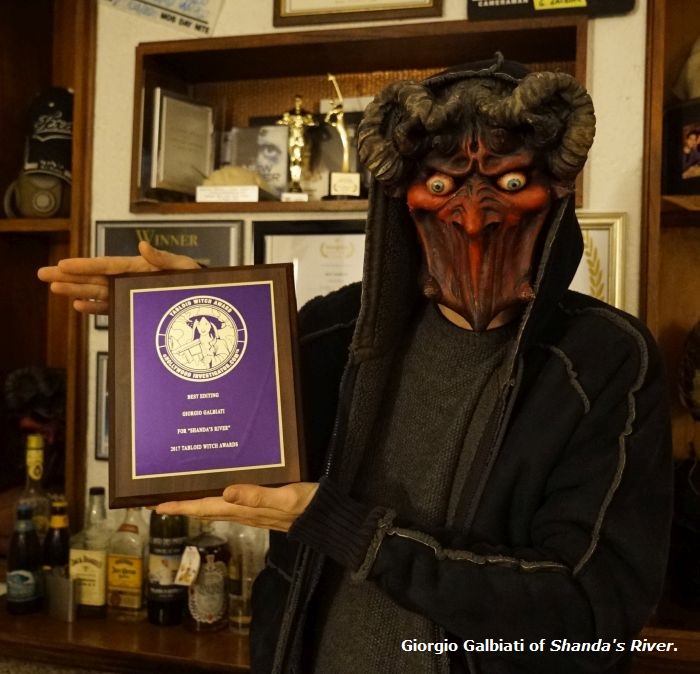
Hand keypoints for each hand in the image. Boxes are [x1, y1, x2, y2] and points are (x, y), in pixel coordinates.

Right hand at [37, 241, 199, 314]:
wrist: (205, 295)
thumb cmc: (195, 276)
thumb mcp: (183, 265)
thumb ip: (162, 258)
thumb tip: (142, 247)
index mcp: (139, 267)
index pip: (106, 266)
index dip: (84, 266)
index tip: (62, 264)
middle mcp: (130, 279)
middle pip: (94, 279)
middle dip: (69, 277)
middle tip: (42, 275)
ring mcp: (129, 293)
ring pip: (97, 292)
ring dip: (76, 291)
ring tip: (54, 289)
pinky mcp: (134, 306)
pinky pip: (111, 307)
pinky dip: (96, 308)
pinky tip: (79, 306)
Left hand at [156, 482, 318, 532]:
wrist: (329, 519)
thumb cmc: (308, 505)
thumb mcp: (285, 497)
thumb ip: (257, 495)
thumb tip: (225, 492)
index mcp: (246, 508)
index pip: (207, 507)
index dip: (183, 507)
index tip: (159, 507)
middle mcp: (246, 513)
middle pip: (208, 511)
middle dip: (185, 508)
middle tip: (163, 504)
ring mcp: (254, 513)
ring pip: (219, 510)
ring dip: (200, 506)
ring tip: (184, 499)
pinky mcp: (264, 509)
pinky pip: (233, 507)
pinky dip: (220, 501)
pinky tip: (222, 493)